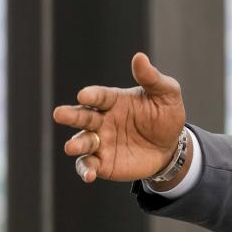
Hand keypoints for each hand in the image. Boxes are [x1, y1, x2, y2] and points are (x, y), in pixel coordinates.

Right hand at [52, 52, 186, 182]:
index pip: (99, 96)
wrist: (171, 147)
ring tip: (71, 147)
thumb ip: (152, 78)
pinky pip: (89, 165)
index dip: (92, 96)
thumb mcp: (166, 94)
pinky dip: (85, 169)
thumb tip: (140, 57)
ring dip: (76, 144)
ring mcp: (101, 142)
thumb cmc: (165, 115)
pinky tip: (89, 175)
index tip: (84, 96)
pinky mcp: (103, 162)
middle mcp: (102, 120)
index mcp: (114, 101)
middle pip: (82, 117)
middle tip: (59, 114)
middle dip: (71, 116)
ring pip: (82, 141)